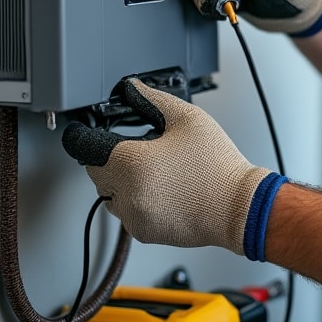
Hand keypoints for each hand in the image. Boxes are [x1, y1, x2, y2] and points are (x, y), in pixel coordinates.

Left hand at [61, 79, 278, 254]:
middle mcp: (126, 194)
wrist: (238, 207)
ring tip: (155, 168)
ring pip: (109, 192)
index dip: (83, 134)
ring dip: (120, 179)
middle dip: (108, 156)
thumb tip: (133, 89)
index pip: (85, 147)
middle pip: (95, 170)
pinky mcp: (143, 232)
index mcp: (131, 163)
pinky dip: (135, 198)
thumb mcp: (188, 119)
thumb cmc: (218, 166)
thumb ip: (153, 99)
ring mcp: (133, 217)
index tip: (84, 129)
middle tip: (136, 146)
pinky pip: (126, 211)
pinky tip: (163, 187)